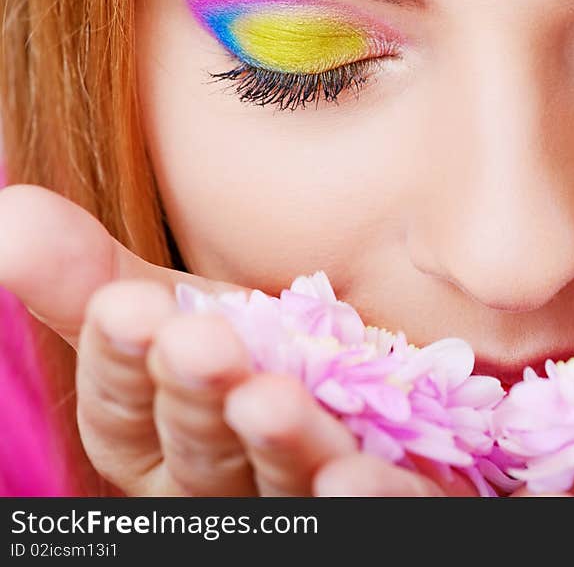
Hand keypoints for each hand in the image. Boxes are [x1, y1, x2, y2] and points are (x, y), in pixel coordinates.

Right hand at [0, 185, 471, 495]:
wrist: (370, 383)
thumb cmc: (262, 349)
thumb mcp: (184, 310)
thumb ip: (99, 278)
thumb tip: (9, 216)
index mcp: (162, 446)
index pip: (123, 418)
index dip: (121, 367)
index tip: (128, 308)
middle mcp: (224, 491)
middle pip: (200, 457)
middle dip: (194, 400)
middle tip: (197, 341)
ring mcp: (300, 504)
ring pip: (282, 490)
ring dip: (274, 447)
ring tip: (267, 399)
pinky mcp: (383, 504)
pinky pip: (382, 512)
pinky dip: (370, 499)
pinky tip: (360, 475)